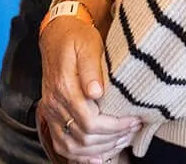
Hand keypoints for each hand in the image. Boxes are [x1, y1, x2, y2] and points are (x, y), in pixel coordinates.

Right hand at [39, 16, 137, 162]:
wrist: (56, 35)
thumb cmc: (76, 38)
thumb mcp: (87, 45)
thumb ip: (91, 68)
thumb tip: (96, 92)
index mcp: (64, 87)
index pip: (90, 121)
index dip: (115, 127)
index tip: (134, 120)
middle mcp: (54, 103)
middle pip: (85, 137)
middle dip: (113, 138)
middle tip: (133, 130)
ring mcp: (51, 112)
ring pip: (74, 146)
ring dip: (100, 149)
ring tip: (121, 141)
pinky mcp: (52, 115)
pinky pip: (62, 145)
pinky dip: (80, 156)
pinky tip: (98, 157)